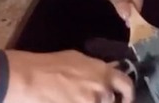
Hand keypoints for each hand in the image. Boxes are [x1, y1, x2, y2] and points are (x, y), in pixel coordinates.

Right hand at [5, 49, 133, 102]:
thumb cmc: (51, 65)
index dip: (128, 95)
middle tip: (98, 100)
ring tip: (78, 97)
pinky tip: (69, 101)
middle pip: (113, 102)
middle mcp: (101, 91)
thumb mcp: (79, 60)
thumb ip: (98, 69)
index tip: (126, 100)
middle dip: (108, 102)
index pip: (127, 85)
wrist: (30, 79)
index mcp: (103, 73)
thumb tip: (110, 71)